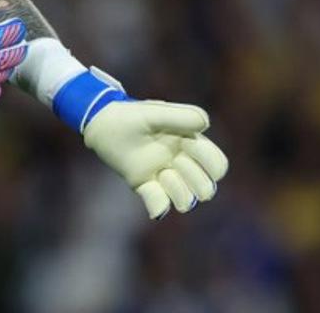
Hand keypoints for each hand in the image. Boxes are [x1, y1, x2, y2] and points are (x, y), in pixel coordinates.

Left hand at [53, 68, 228, 218]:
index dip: (208, 160)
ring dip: (179, 190)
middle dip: (195, 177)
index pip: (218, 165)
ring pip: (188, 201)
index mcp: (190, 145)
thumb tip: (205, 125)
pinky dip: (158, 206)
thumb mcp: (154, 112)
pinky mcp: (145, 185)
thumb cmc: (131, 115)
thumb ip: (179, 116)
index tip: (186, 143)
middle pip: (208, 187)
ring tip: (162, 174)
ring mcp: (163, 176)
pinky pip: (158, 204)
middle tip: (174, 160)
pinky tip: (152, 197)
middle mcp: (181, 163)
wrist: (102, 123)